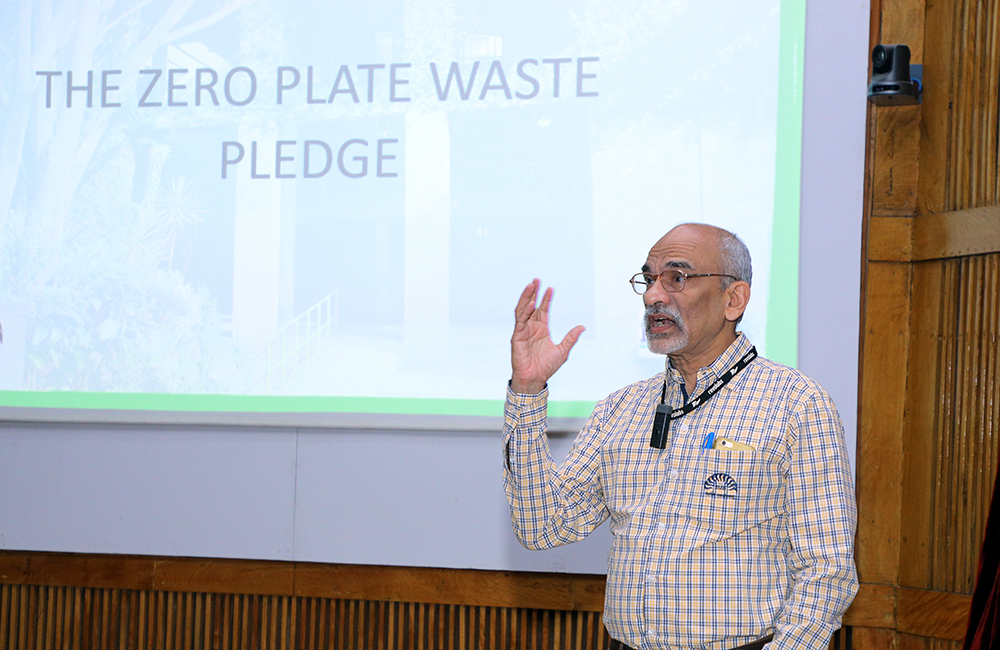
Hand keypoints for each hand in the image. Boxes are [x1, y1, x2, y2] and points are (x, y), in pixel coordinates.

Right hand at [510, 279, 584, 393]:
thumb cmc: (546, 367)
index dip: (546, 299)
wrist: (535, 379)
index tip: (550, 288)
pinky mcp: (517, 337)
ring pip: (523, 310)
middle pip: (531, 306)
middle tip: (536, 280)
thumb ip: (571, 338)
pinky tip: (530, 303)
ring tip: (531, 285)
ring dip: (526, 298)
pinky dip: (524, 312)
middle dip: (533, 293)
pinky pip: (520, 321)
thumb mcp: (563, 350)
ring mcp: (523, 331)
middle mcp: (531, 328)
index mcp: (541, 329)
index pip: (542, 310)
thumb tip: (582, 327)